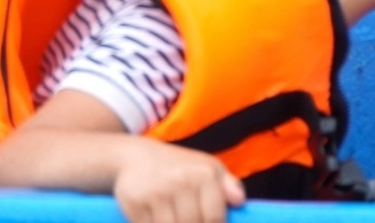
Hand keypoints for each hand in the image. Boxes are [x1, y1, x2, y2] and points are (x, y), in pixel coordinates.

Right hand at [111, 139, 244, 222]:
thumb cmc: (181, 169)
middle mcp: (181, 180)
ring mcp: (156, 192)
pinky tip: (156, 218)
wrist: (136, 157)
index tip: (204, 222)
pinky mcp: (135, 201)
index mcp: (204, 174)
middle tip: (186, 218)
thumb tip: (239, 200)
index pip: (215, 219)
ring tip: (173, 217)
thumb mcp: (209, 169)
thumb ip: (229, 186)